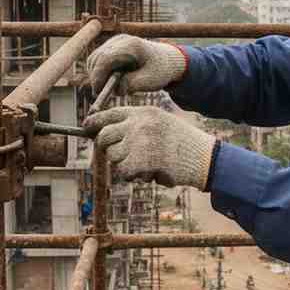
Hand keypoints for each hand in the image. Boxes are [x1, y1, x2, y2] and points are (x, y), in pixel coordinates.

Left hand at [85, 106, 215, 188]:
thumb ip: (135, 125)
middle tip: (123, 157)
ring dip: (124, 165)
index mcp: (143, 112)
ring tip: (146, 165)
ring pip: (113, 157)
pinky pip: (123, 172)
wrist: (203, 157)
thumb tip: (103, 135)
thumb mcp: (160, 123)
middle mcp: (138, 124)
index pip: (109, 113)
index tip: (86, 127)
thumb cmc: (182, 143)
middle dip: (108, 149)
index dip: (94, 121)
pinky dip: (133, 176)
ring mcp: (139, 141)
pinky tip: (150, 172)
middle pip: (104, 137)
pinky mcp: (141, 160)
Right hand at [86, 34, 185, 95]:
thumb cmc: (160, 70)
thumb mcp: (150, 81)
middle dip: (96, 77)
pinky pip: (98, 59)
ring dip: (97, 75)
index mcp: (132, 45)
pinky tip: (110, 80)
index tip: (98, 92)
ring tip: (109, 88)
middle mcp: (121, 40)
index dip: (98, 76)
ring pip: (94, 59)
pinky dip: (100, 71)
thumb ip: (132, 84)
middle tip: (100, 94)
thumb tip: (116, 89)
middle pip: (97, 58)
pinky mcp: (112, 46)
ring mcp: (115, 41)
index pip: (106, 58)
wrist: (167, 60)